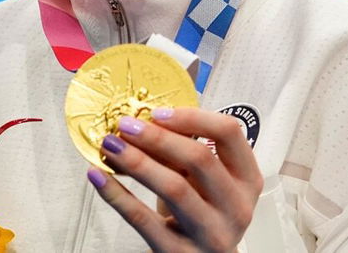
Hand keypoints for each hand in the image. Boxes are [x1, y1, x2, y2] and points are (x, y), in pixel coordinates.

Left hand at [88, 107, 262, 251]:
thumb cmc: (204, 217)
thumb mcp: (205, 184)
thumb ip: (184, 156)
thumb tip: (143, 125)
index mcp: (247, 180)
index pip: (229, 133)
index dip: (192, 117)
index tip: (159, 113)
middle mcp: (236, 207)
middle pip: (200, 158)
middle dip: (158, 137)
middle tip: (127, 125)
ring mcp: (211, 233)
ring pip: (174, 187)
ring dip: (137, 161)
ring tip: (112, 145)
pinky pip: (143, 219)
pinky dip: (117, 195)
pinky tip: (99, 178)